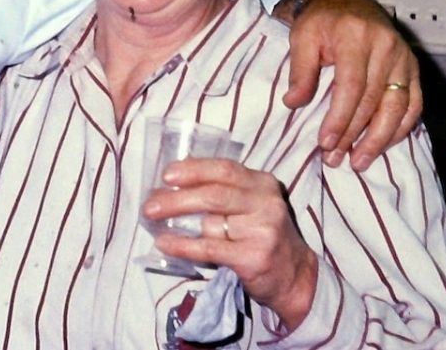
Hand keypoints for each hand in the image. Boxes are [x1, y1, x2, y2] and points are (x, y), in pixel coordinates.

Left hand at [144, 158, 318, 331]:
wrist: (295, 276)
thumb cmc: (263, 234)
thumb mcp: (252, 204)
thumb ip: (223, 191)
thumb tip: (170, 185)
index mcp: (262, 184)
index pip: (224, 169)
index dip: (193, 170)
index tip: (167, 175)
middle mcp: (265, 204)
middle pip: (213, 194)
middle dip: (177, 198)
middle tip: (150, 204)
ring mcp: (262, 231)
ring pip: (209, 221)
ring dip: (175, 222)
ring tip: (153, 221)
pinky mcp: (254, 258)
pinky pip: (209, 248)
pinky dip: (182, 245)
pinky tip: (165, 243)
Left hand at [273, 0, 420, 171]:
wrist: (347, 1)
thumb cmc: (321, 20)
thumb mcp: (301, 36)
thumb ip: (300, 69)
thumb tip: (294, 103)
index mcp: (356, 37)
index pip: (351, 86)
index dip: (340, 118)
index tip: (325, 142)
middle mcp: (386, 47)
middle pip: (373, 101)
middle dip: (354, 135)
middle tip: (335, 158)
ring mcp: (404, 58)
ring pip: (397, 107)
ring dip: (379, 139)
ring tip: (359, 161)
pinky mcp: (413, 67)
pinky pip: (413, 104)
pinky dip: (400, 128)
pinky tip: (384, 145)